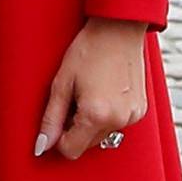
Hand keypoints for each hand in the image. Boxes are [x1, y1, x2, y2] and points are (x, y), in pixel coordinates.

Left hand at [36, 17, 147, 160]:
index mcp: (96, 115)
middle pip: (86, 144)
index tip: (57, 118)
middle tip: (72, 99)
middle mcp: (118, 120)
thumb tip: (41, 145)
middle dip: (74, 128)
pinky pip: (117, 124)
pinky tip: (102, 93)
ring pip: (102, 136)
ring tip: (88, 93)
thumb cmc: (88, 51)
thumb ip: (51, 118)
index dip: (58, 138)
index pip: (71, 150)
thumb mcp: (61, 84)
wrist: (118, 30)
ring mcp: (132, 116)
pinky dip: (106, 115)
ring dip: (90, 122)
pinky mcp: (139, 110)